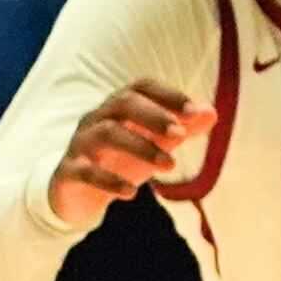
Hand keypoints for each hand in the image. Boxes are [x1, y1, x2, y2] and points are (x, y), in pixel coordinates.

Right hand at [50, 82, 210, 229]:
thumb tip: (211, 113)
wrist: (78, 193)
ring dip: (141, 147)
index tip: (194, 112)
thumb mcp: (155, 143)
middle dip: (154, 116)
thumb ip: (182, 128)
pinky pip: (85, 171)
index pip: (141, 87)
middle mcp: (98, 118)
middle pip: (123, 103)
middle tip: (181, 135)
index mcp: (119, 107)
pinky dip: (109, 180)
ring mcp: (80, 143)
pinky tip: (131, 192)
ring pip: (106, 133)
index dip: (168, 95)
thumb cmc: (122, 159)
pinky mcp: (69, 171)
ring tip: (170, 166)